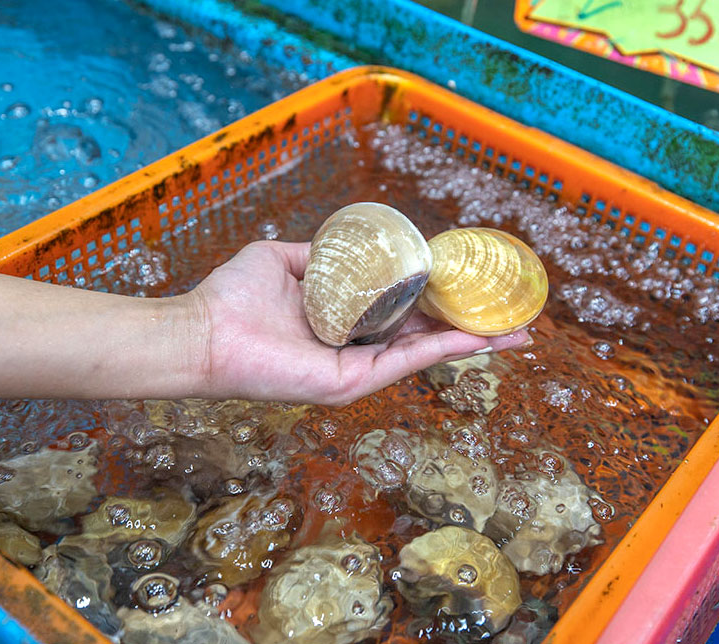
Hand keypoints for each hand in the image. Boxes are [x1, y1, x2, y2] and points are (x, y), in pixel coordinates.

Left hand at [186, 240, 530, 404]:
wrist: (202, 333)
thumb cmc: (232, 299)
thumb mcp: (283, 260)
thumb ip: (318, 254)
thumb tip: (346, 240)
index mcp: (345, 322)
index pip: (404, 312)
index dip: (441, 299)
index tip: (474, 285)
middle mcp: (356, 348)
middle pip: (426, 336)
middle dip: (473, 326)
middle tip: (515, 317)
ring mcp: (357, 369)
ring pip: (426, 352)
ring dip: (473, 342)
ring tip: (516, 332)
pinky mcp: (351, 383)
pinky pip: (406, 363)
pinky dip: (444, 351)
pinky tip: (479, 339)